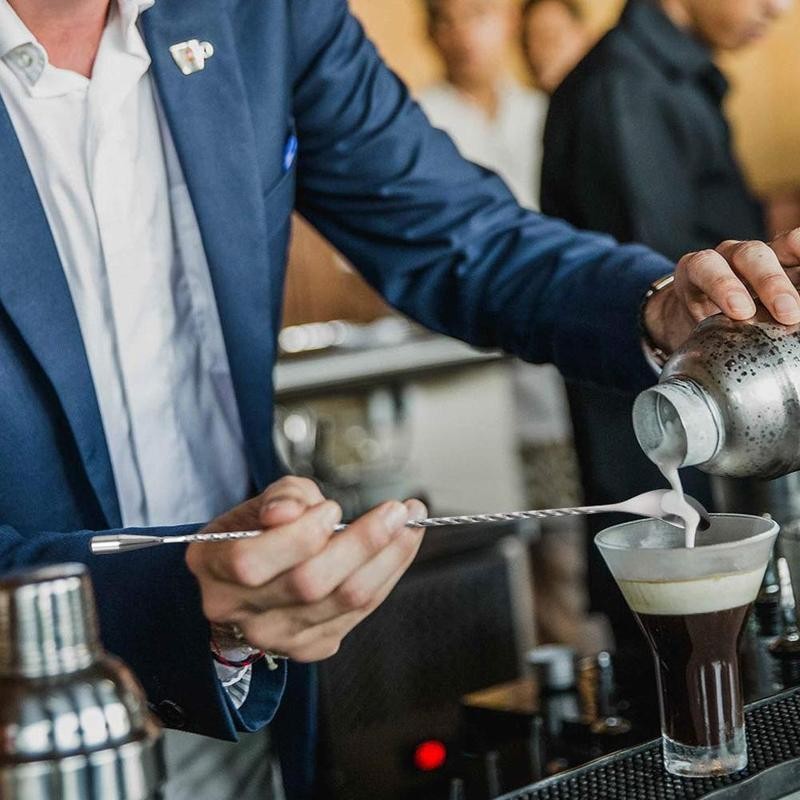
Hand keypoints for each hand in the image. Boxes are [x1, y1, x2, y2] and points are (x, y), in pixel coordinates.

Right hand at [186, 476, 426, 661]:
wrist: (249, 582)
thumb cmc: (256, 533)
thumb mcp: (259, 502)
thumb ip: (281, 496)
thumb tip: (292, 509)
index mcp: (213, 567)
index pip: (252, 561)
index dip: (298, 535)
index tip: (332, 509)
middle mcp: (238, 610)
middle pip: (308, 584)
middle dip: (361, 543)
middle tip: (395, 511)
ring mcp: (275, 636)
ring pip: (343, 600)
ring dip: (388, 558)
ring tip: (409, 524)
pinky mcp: (309, 646)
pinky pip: (359, 612)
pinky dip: (386, 576)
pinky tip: (399, 548)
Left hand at [644, 231, 799, 353]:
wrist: (696, 308)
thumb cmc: (695, 321)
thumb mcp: (690, 331)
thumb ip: (696, 344)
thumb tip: (696, 383)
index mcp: (697, 270)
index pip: (704, 267)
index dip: (722, 284)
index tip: (740, 312)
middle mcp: (728, 256)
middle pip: (748, 257)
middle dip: (770, 283)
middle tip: (787, 313)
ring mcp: (757, 255)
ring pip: (778, 249)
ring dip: (790, 278)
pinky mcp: (782, 257)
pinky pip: (794, 247)